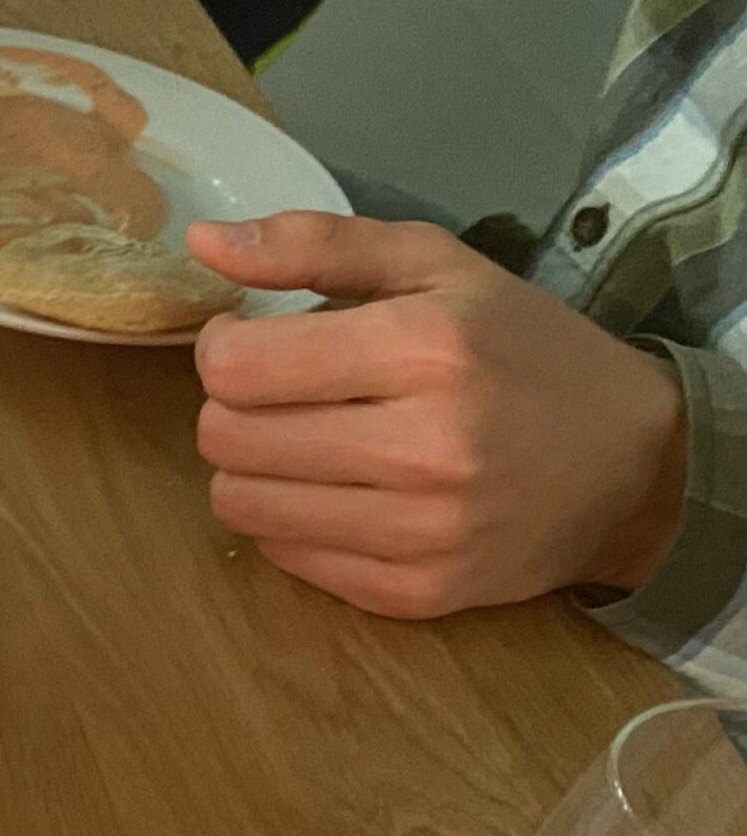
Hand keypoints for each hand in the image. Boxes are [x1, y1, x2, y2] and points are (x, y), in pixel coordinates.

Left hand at [187, 212, 687, 618]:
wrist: (633, 463)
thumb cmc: (522, 348)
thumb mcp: (436, 266)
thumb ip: (314, 244)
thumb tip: (201, 242)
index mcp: (425, 348)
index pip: (235, 367)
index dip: (224, 349)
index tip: (253, 343)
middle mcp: (423, 446)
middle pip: (226, 438)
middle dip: (234, 409)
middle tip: (282, 396)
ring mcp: (421, 531)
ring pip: (239, 505)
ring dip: (254, 469)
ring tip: (307, 442)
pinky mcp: (417, 592)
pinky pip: (286, 558)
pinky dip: (293, 521)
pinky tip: (340, 492)